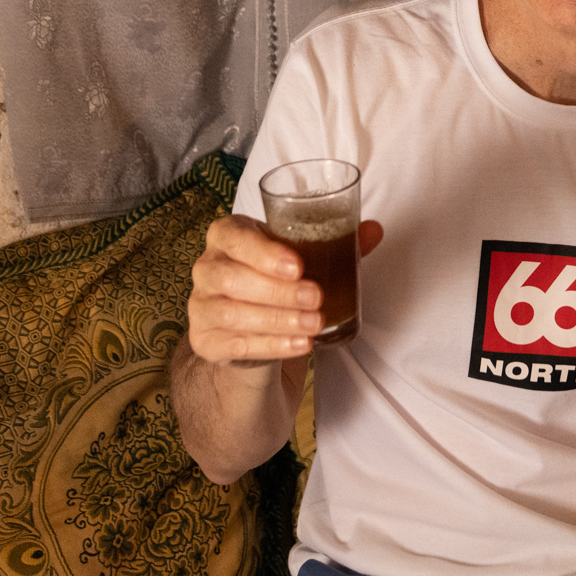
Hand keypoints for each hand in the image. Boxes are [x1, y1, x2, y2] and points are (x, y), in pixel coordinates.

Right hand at [186, 214, 383, 364]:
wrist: (253, 326)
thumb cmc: (277, 280)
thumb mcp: (304, 258)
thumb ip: (338, 242)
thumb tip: (374, 230)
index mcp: (228, 236)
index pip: (232, 236)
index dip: (262, 252)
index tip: (298, 266)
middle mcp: (207, 267)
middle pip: (231, 277)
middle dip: (278, 291)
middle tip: (317, 298)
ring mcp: (200, 305)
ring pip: (231, 312)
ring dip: (278, 320)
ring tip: (314, 324)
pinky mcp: (205, 340)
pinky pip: (235, 344)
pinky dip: (271, 346)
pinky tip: (301, 345)